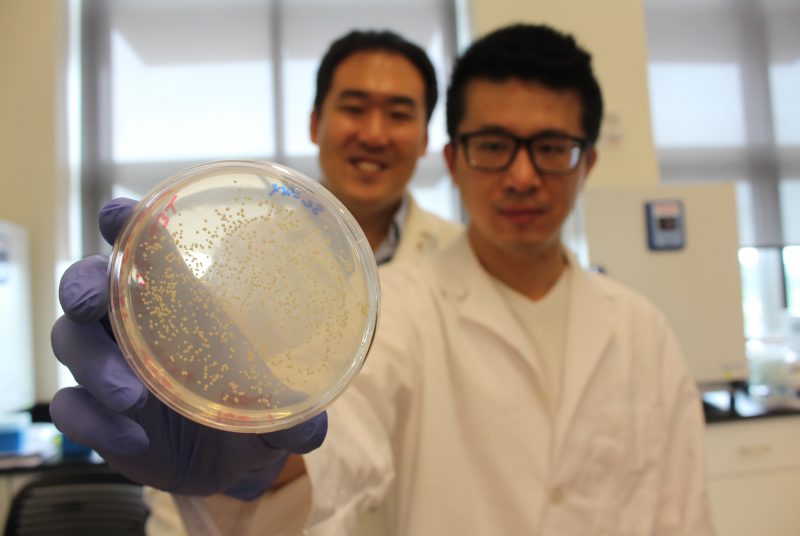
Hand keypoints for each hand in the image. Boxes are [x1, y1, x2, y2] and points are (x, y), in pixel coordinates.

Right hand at [50, 198, 326, 499]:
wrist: (231, 466)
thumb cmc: (254, 413)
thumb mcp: (279, 413)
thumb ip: (296, 417)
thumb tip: (312, 428)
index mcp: (179, 303)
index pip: (144, 250)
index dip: (125, 224)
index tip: (117, 213)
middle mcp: (135, 327)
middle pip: (85, 284)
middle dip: (80, 285)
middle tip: (89, 302)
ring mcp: (110, 368)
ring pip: (69, 341)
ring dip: (94, 366)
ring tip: (133, 399)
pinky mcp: (95, 413)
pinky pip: (70, 408)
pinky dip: (94, 422)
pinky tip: (133, 439)